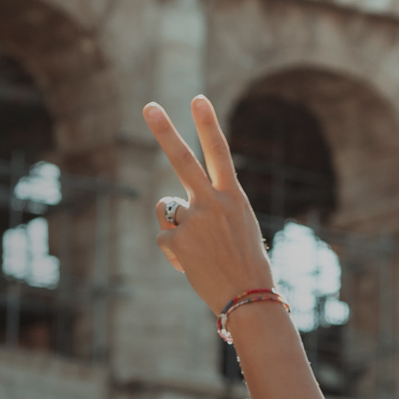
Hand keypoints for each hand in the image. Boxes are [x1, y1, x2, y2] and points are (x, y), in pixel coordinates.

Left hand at [143, 96, 276, 311]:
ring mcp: (194, 221)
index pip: (220, 153)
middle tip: (149, 106)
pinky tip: (193, 264)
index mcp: (234, 198)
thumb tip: (173, 208)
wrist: (249, 299)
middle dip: (165, 131)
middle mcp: (213, 203)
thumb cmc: (248, 265)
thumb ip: (213, 209)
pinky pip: (165, 238)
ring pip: (165, 207)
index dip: (208, 125)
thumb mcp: (240, 228)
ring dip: (174, 223)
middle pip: (183, 160)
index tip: (198, 99)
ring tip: (199, 247)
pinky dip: (175, 252)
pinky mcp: (177, 241)